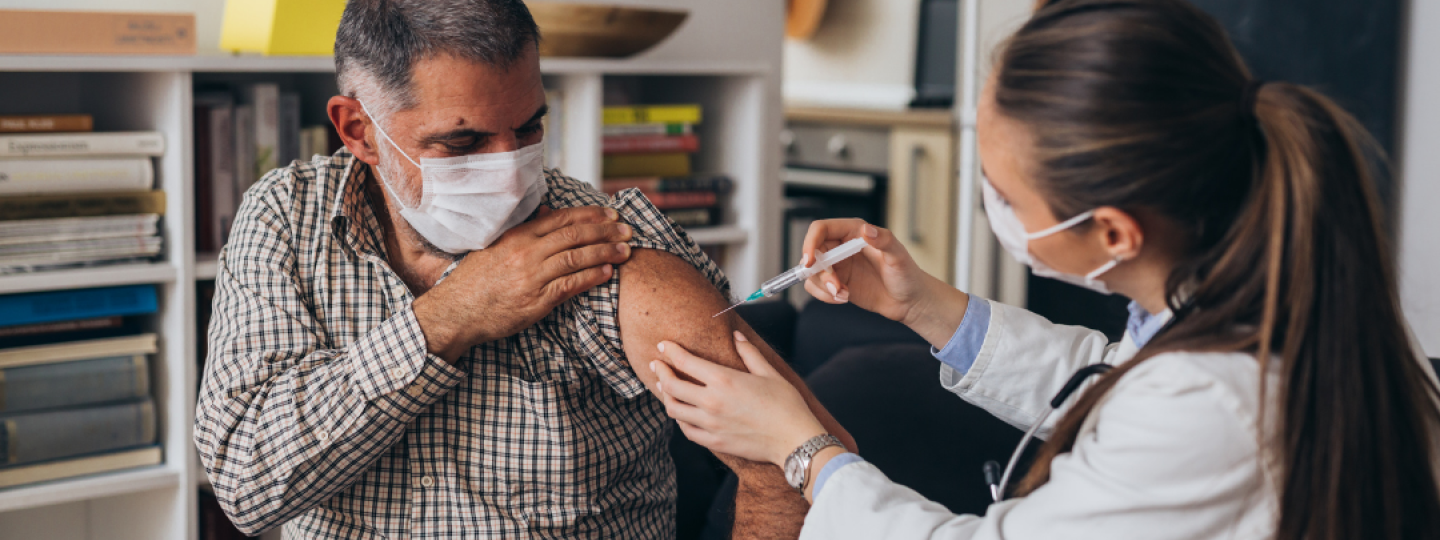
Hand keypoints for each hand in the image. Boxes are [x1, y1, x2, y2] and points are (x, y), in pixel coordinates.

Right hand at [414, 206, 633, 360]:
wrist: (456, 312)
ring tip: (625, 251)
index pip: (561, 219)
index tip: (611, 214)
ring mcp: (531, 277)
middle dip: (606, 232)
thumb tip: (548, 210)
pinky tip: (606, 273)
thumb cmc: (475, 280)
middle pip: (574, 236)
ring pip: (576, 258)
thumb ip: (525, 230)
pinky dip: (590, 277)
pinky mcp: (535, 301)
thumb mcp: (496, 247)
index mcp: (518, 236)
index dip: (590, 215)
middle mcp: (526, 253)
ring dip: (605, 253)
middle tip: (627, 230)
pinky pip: (569, 286)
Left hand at [650, 332, 826, 467]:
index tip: (663, 346)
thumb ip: (748, 352)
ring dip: (666, 395)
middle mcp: (711, 401)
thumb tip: (736, 336)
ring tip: (665, 387)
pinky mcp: (714, 441)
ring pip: (674, 408)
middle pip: (671, 385)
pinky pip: (686, 430)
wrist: (794, 439)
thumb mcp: (769, 373)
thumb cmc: (786, 405)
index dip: (670, 351)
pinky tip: (680, 412)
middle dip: (660, 371)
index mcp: (723, 380)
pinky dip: (679, 419)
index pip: (685, 361)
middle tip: (657, 365)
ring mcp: (710, 423)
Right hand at [800, 219, 968, 345]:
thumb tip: (866, 230)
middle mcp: (842, 246)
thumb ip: (883, 240)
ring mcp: (837, 265)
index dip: (810, 242)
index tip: (809, 261)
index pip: (821, 229)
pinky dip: (825, 295)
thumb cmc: (907, 275)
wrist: (909, 300)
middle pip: (813, 252)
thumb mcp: (898, 256)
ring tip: (843, 295)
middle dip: (819, 272)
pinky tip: (843, 298)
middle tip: (836, 286)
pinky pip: (816, 287)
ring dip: (823, 286)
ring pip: (812, 272)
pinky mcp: (836, 282)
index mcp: (854, 231)